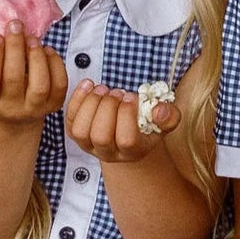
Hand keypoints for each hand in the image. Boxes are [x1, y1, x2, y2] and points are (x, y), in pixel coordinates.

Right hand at [0, 21, 66, 124]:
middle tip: (16, 27)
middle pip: (14, 78)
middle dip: (15, 48)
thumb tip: (0, 36)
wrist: (16, 119)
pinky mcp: (53, 105)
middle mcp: (11, 107)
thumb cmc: (0, 91)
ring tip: (32, 39)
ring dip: (36, 57)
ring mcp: (34, 108)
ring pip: (39, 84)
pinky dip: (56, 65)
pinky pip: (59, 85)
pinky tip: (48, 50)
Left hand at [65, 79, 180, 163]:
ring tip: (104, 89)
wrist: (129, 137)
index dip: (128, 116)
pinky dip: (76, 99)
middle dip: (108, 108)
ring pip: (80, 130)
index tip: (132, 96)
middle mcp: (109, 153)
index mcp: (133, 151)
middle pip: (100, 136)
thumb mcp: (165, 122)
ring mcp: (89, 146)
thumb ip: (170, 116)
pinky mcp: (75, 135)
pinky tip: (89, 85)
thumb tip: (159, 110)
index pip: (127, 140)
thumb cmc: (148, 127)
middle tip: (117, 92)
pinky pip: (69, 119)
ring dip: (91, 104)